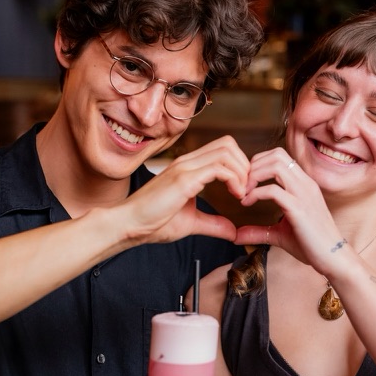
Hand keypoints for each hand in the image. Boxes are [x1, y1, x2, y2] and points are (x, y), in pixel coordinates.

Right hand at [122, 135, 250, 245]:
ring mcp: (185, 168)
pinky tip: (236, 196)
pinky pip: (219, 168)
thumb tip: (232, 231)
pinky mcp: (183, 179)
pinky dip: (234, 180)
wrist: (128, 224)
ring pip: (226, 151)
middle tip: (247, 189)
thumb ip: (212, 224)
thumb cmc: (153, 222)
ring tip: (242, 194)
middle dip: (245, 165)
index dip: (239, 166)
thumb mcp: (191, 222)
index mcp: (188, 167)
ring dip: (242, 172)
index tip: (243, 190)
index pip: (222, 149)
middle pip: (228, 144)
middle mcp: (187, 162)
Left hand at [234, 147, 343, 271]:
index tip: (246, 182)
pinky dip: (255, 193)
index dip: (258, 163)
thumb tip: (236, 235)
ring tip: (244, 192)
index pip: (279, 156)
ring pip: (275, 165)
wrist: (333, 258)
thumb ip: (259, 231)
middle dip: (253, 165)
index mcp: (303, 184)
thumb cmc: (312, 245)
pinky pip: (273, 190)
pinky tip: (247, 203)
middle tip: (241, 185)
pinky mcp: (299, 209)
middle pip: (276, 154)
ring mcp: (304, 194)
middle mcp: (305, 184)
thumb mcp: (280, 234)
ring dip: (254, 175)